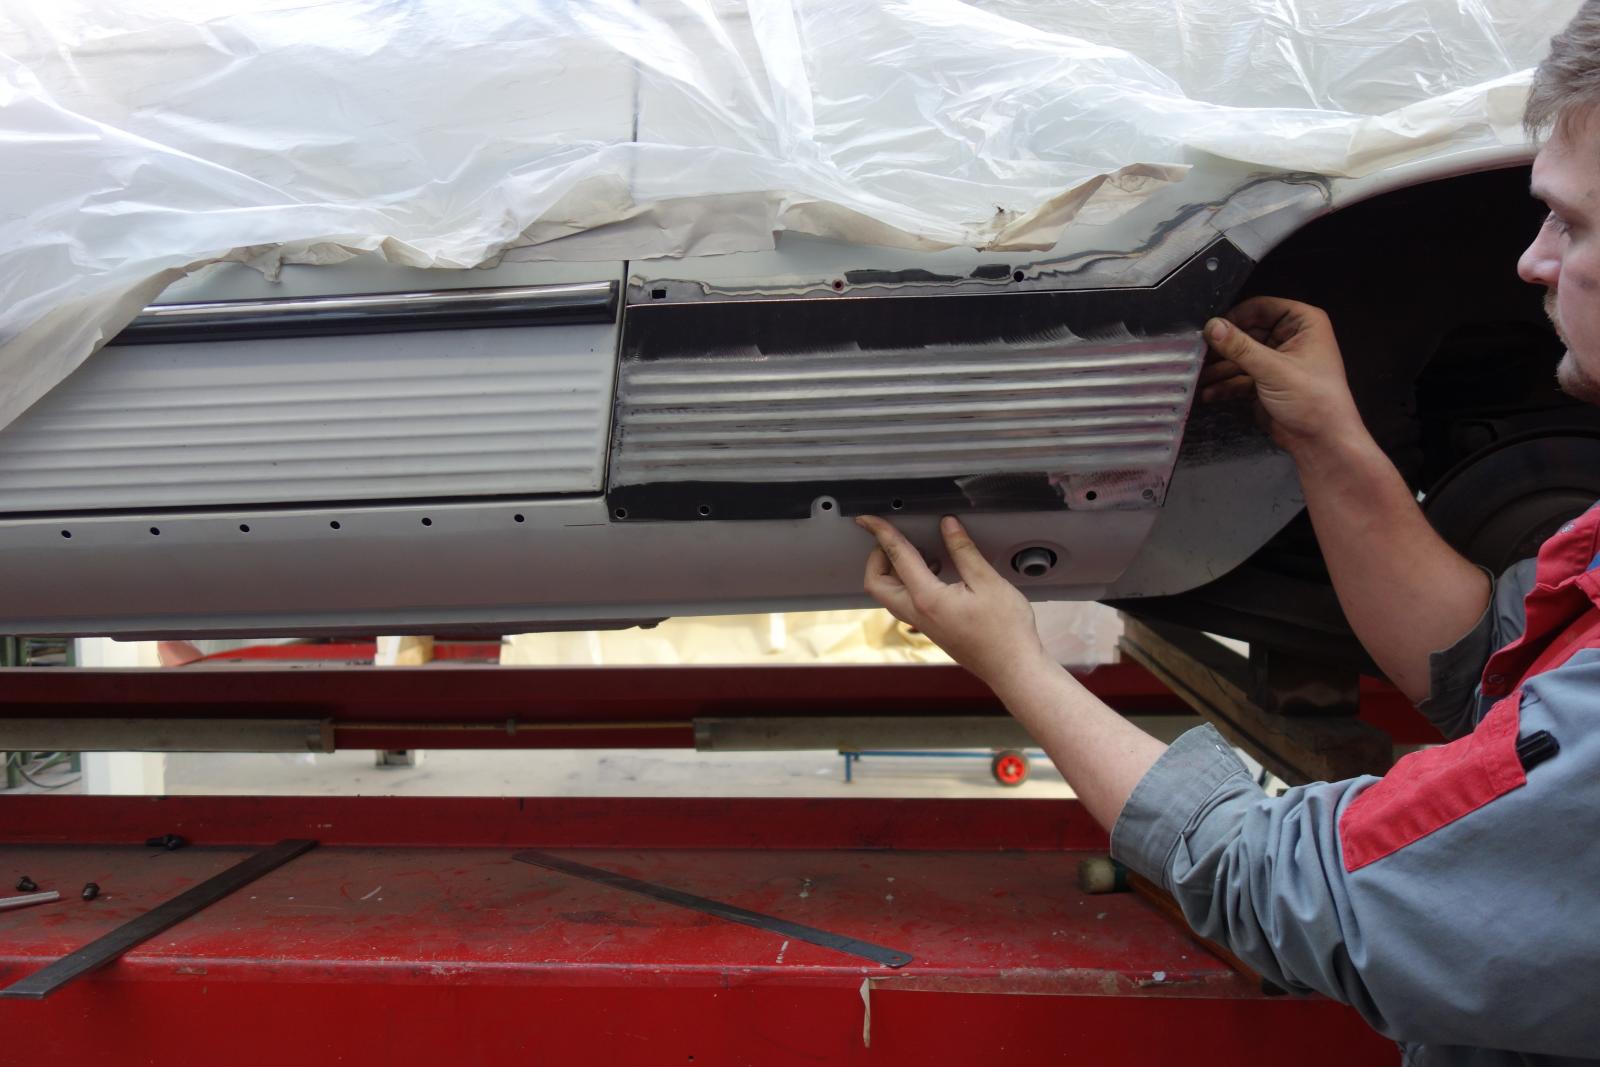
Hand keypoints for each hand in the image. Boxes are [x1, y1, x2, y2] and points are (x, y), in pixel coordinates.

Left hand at [857, 514, 1048, 690]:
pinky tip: (935, 572)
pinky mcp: (933, 630)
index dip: (881, 533)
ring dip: (894, 571)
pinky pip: (907, 603)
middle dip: (878, 557)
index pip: (896, 556)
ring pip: (890, 596)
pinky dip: (909, 583)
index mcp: (927, 598)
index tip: (869, 520)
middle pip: (877, 584)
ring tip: (919, 551)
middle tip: (893, 539)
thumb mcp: (988, 582)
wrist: (1013, 668)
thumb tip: (948, 527)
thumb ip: (964, 551)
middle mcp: (918, 614)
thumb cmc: (1005, 632)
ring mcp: (923, 625)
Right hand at [1198, 296, 1363, 453]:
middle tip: (1197, 353)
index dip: (1235, 317)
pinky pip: (1240, 378)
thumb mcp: (1273, 369)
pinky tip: (1209, 392)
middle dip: (1222, 346)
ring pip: (1240, 357)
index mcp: (1303, 324)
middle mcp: (1290, 339)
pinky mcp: (1266, 384)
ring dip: (1219, 368)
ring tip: (1197, 376)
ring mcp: (1277, 362)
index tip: (1211, 329)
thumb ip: (1240, 347)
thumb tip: (1213, 327)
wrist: (1322, 442)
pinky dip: (1225, 385)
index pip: (1261, 308)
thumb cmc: (1315, 401)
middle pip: (1246, 333)